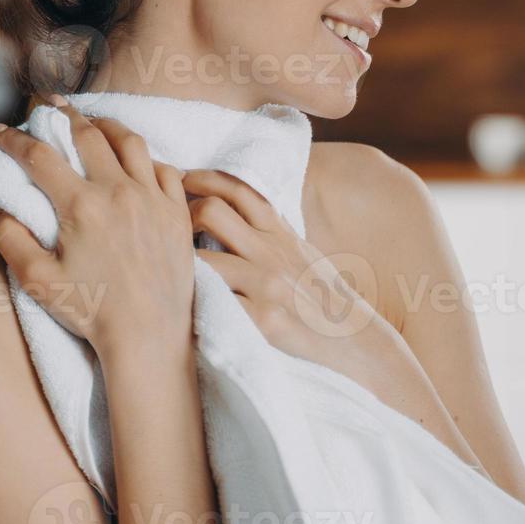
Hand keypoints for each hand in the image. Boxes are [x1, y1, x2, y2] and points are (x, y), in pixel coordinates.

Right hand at [0, 99, 196, 358]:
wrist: (149, 336)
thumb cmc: (91, 313)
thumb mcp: (36, 281)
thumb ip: (10, 238)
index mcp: (81, 207)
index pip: (40, 156)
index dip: (14, 139)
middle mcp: (119, 193)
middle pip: (88, 134)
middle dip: (63, 114)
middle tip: (49, 104)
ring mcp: (153, 199)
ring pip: (130, 142)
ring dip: (107, 126)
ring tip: (93, 121)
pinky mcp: (177, 212)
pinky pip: (164, 168)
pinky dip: (146, 156)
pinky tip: (135, 159)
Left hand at [183, 169, 401, 388]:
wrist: (359, 345)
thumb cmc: (326, 302)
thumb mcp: (303, 256)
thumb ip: (272, 235)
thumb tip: (235, 215)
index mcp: (282, 234)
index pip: (238, 189)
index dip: (201, 178)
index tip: (178, 180)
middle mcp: (273, 253)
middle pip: (212, 210)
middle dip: (181, 217)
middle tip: (165, 232)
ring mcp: (267, 286)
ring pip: (202, 258)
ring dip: (178, 265)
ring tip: (167, 276)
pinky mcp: (263, 322)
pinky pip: (213, 303)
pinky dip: (193, 304)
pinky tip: (182, 311)